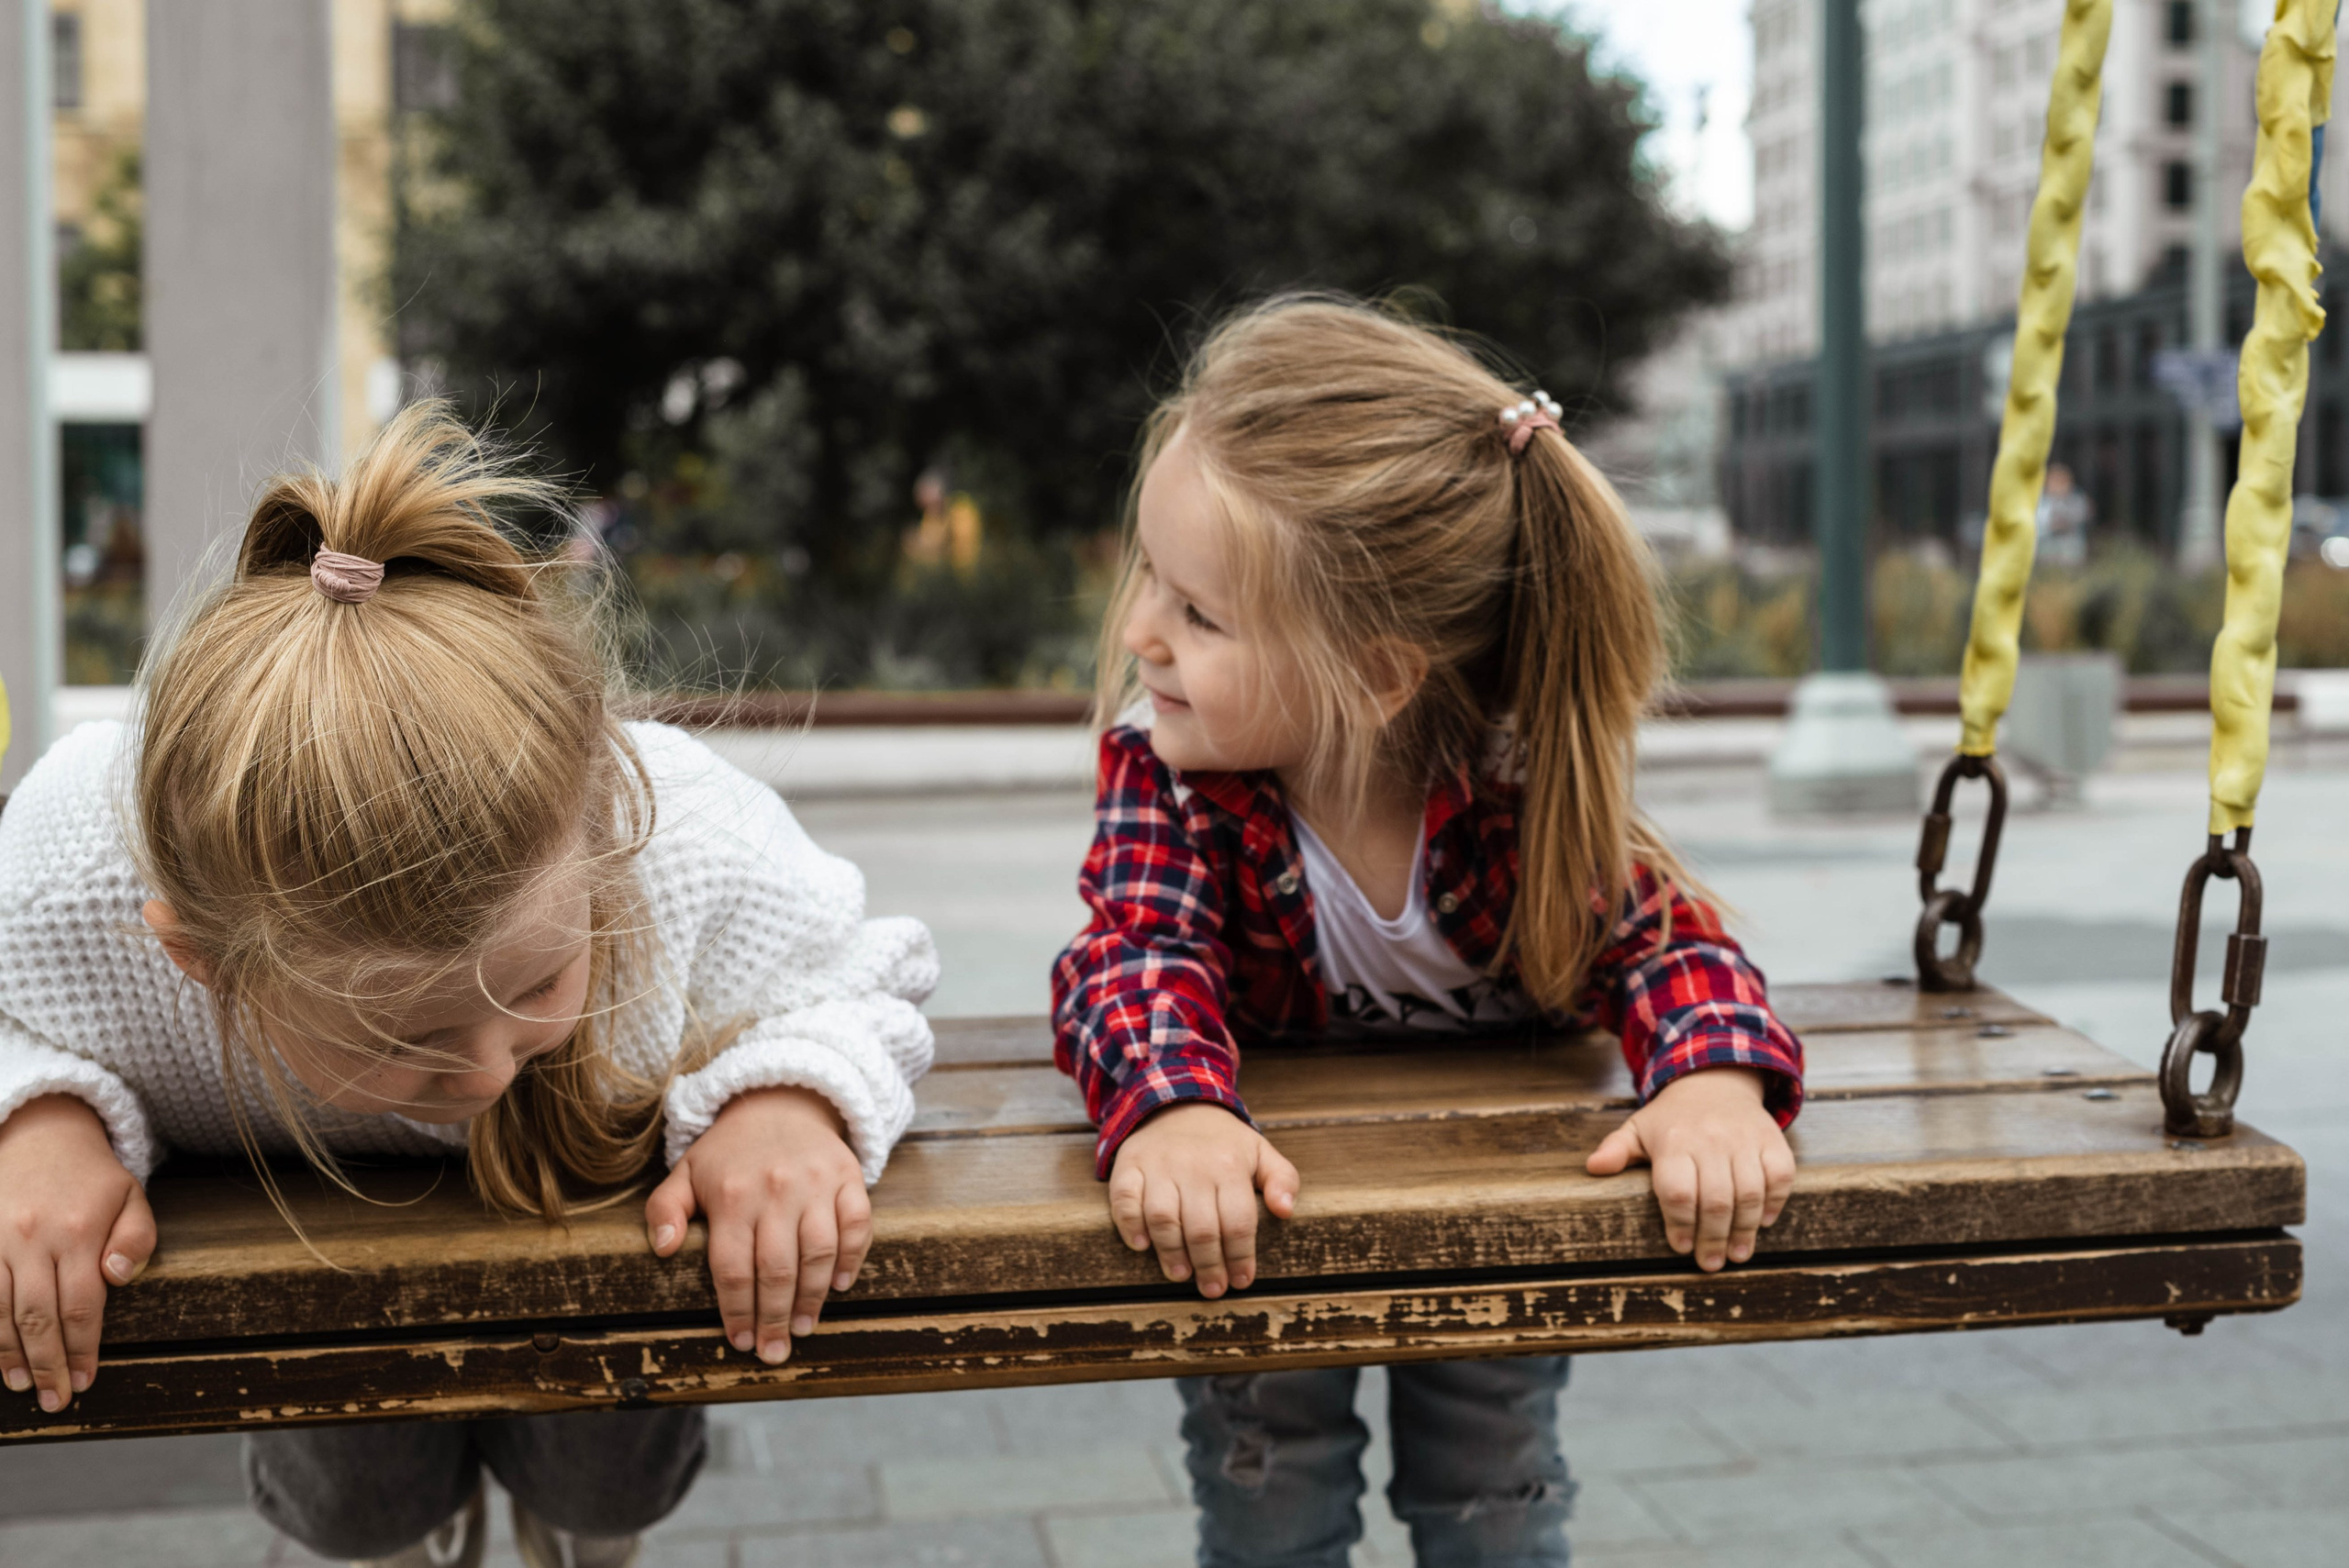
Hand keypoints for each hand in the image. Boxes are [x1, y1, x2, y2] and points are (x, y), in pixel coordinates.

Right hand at [0, 1095, 155, 1413]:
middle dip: (47, 1366)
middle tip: (56, 1400)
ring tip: (21, 1386)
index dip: (83, 1349)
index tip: (86, 1379)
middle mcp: (32, 1238)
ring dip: (9, 1355)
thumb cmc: (92, 1178)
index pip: (81, 1306)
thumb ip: (137, 1239)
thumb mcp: (131, 1197)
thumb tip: (119, 1277)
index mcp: (77, 1231)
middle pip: (38, 1318)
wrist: (40, 1136)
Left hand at [644, 1086, 869, 1365]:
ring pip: (819, 1252)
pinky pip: (858, 1224)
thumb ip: (665, 1210)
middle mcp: (775, 1190)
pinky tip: (839, 1286)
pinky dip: (852, 1258)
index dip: (736, 1312)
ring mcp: (816, 1184)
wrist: (779, 1100)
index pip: (732, 1269)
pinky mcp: (848, 1177)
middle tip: (773, 1351)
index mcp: (732, 1196)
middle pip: (777, 1270)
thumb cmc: (730, 1150)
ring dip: (812, 1298)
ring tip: (802, 1327)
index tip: (739, 1341)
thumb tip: (662, 1250)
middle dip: (774, 1319)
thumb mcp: (686, 1172)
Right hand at [1108, 1102, 1299, 1298]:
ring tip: (1180, 1275)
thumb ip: (1283, 1179)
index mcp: (1230, 1165)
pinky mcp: (1129, 1165)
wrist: (1177, 1104)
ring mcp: (1158, 1165)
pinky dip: (1129, 1224)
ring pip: (1163, 1216)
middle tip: (1212, 1289)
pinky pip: (1124, 1199)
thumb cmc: (1223, 1142)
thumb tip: (1285, 1211)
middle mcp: (1193, 1166)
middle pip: (1201, 1226)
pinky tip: (1141, 1246)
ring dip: (1171, 1252)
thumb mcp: (1261, 1152)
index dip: (1241, 1256)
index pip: (1238, 1221)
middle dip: (1209, 1265)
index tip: (1242, 1280)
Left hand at [1584, 1068, 1795, 1272]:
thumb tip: (1593, 1168)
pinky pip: (1780, 1176)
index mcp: (1674, 1142)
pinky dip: (1774, 1202)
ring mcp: (1744, 1140)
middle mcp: (1711, 1140)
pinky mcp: (1772, 1140)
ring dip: (1744, 1230)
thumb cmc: (1672, 1119)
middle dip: (1713, 1238)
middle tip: (1710, 1263)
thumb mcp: (1638, 1128)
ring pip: (1749, 1192)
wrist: (1715, 1081)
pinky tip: (1762, 1222)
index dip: (1680, 1224)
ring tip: (1737, 1255)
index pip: (1678, 1191)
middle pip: (1716, 1199)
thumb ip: (1616, 1150)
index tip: (1680, 1247)